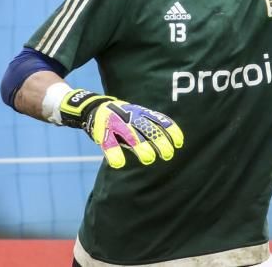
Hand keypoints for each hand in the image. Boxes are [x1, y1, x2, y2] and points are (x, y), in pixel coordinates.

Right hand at [59, 89, 184, 167]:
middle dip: (159, 141)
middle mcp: (130, 117)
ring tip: (149, 159)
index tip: (179, 143)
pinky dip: (113, 153)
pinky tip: (119, 164)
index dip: (170, 131)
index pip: (159, 120)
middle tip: (168, 155)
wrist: (92, 107)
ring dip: (141, 147)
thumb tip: (170, 141)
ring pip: (131, 135)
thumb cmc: (120, 115)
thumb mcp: (137, 115)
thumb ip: (150, 125)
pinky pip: (109, 143)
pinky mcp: (103, 133)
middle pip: (148, 129)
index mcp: (141, 113)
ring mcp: (117, 124)